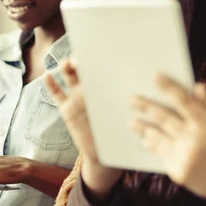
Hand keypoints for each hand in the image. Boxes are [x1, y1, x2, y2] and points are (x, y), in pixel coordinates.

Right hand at [45, 60, 121, 200]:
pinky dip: (50, 84)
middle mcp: (92, 89)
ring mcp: (77, 98)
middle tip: (85, 57)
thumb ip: (134, 99)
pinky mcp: (67, 108)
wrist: (104, 155)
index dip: (102, 55)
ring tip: (67, 63)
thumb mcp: (129, 115)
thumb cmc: (121, 134)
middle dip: (83, 57)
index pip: (105, 66)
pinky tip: (47, 75)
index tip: (104, 50)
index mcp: (108, 88)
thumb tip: (157, 82)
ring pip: (70, 76)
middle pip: (85, 67)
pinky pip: (57, 94)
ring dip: (66, 66)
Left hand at [129, 74, 205, 200]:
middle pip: (164, 118)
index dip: (169, 88)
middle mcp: (194, 139)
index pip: (184, 102)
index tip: (156, 76)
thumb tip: (196, 86)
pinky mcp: (177, 170)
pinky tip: (144, 140)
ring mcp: (184, 155)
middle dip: (146, 107)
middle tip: (132, 99)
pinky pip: (160, 153)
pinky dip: (151, 144)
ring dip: (142, 128)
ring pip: (157, 136)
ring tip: (131, 122)